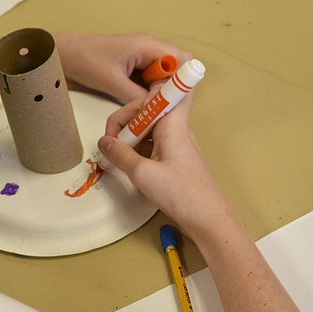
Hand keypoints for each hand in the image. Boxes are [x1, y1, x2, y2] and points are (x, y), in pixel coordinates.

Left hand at [54, 32, 191, 103]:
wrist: (65, 54)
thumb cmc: (86, 61)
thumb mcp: (113, 83)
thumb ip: (139, 97)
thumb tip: (157, 109)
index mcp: (148, 45)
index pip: (182, 60)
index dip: (181, 80)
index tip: (172, 98)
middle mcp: (150, 46)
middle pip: (176, 67)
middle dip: (172, 87)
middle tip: (161, 105)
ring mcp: (143, 54)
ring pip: (164, 74)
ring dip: (161, 89)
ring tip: (150, 104)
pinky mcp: (136, 63)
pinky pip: (152, 77)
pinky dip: (150, 89)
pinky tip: (142, 100)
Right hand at [96, 94, 232, 235]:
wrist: (209, 220)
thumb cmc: (181, 194)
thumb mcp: (142, 174)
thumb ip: (120, 155)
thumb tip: (103, 142)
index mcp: (172, 125)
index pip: (162, 91)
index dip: (144, 94)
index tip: (126, 113)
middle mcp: (176, 129)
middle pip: (149, 111)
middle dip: (127, 122)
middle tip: (112, 144)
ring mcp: (177, 144)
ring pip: (149, 129)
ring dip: (131, 138)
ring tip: (118, 157)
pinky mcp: (176, 159)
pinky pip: (153, 144)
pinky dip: (139, 150)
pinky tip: (130, 165)